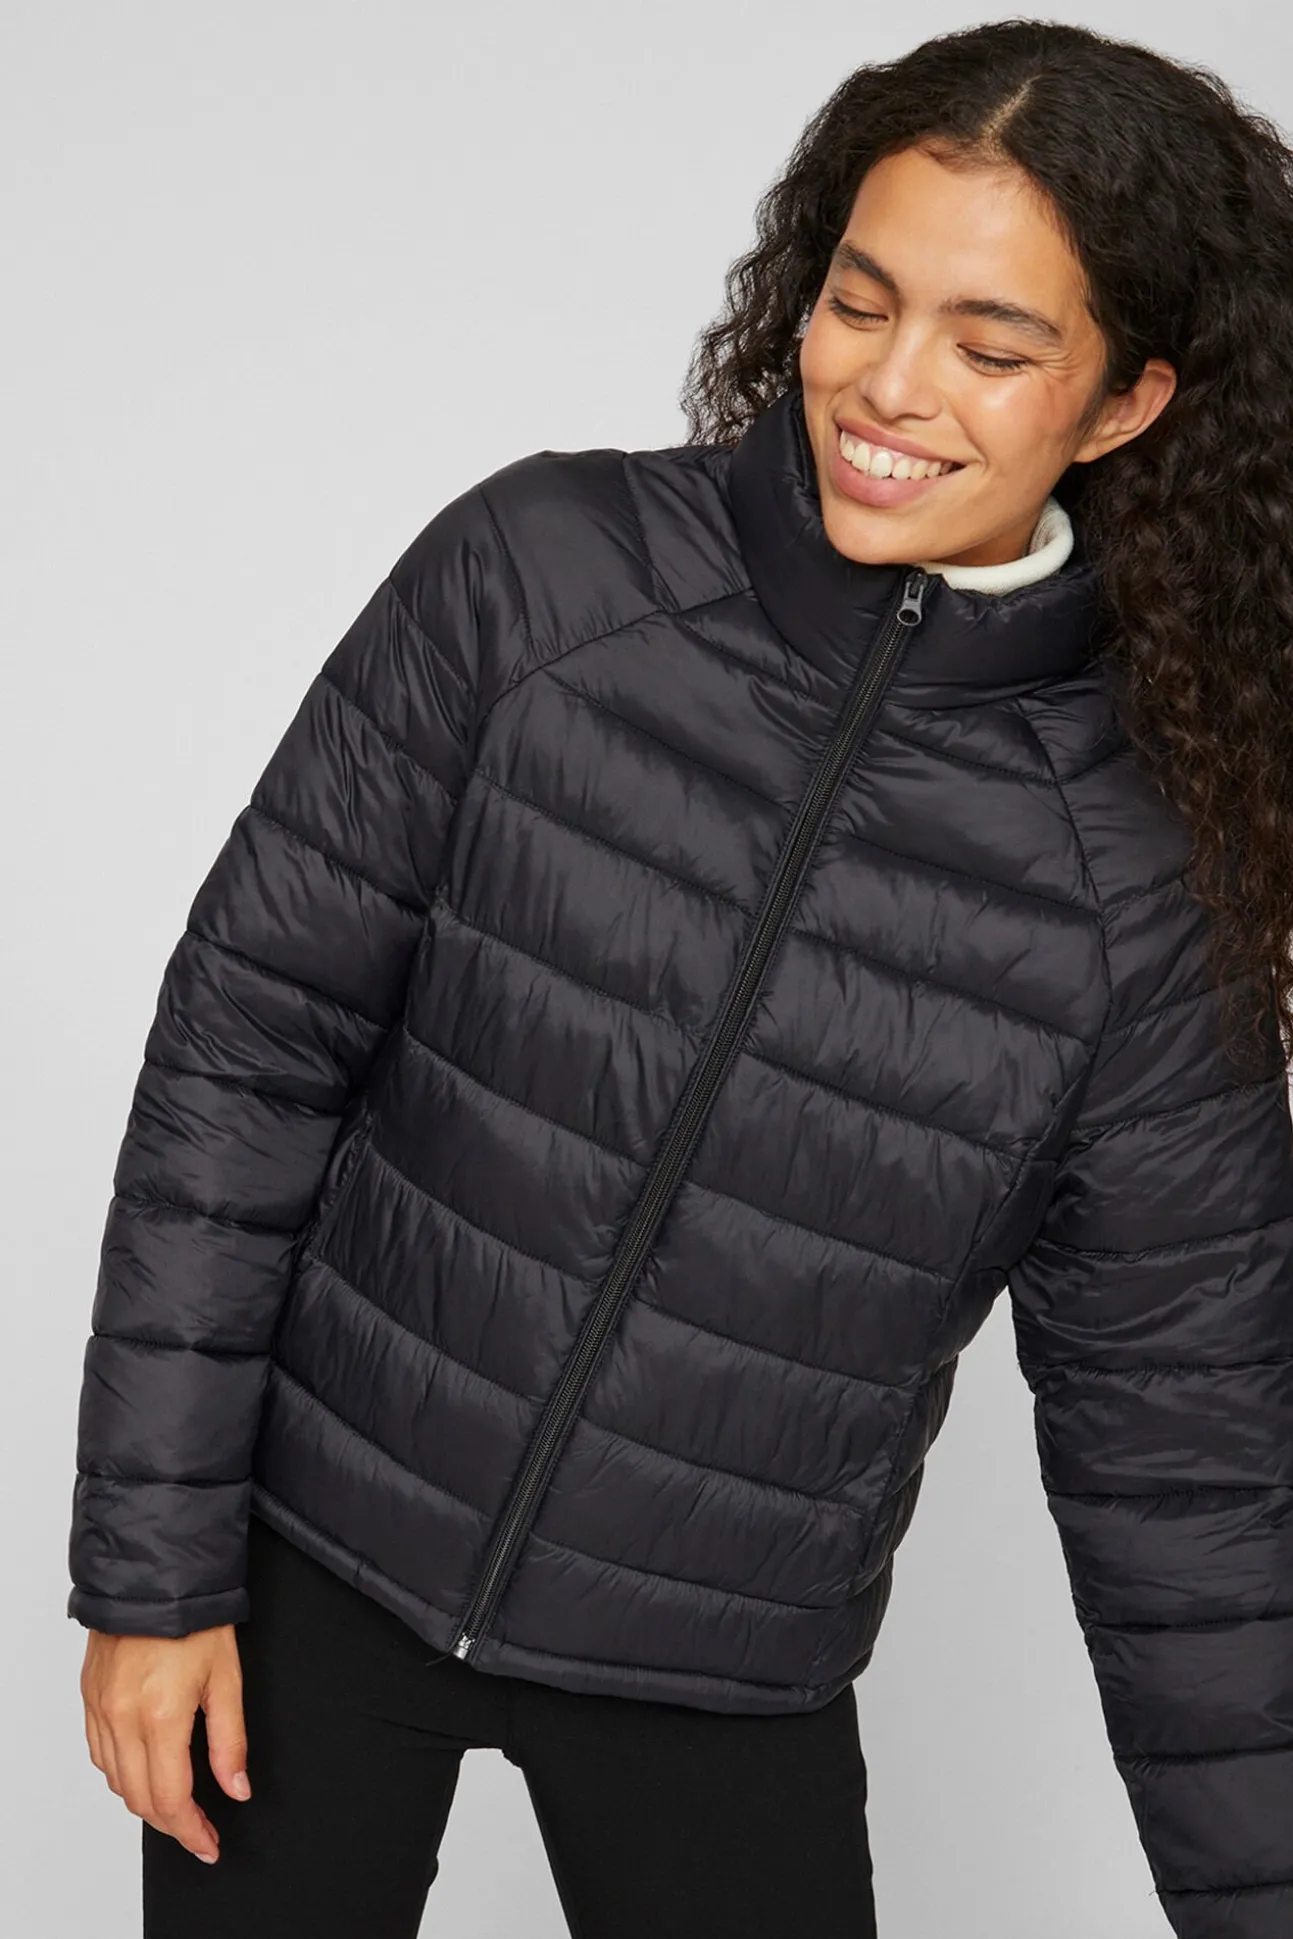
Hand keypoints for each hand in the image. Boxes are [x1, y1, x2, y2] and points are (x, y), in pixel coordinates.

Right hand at [80, 1624, 250, 1862]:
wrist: (153, 1575)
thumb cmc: (194, 1618)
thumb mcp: (227, 1678)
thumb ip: (230, 1741)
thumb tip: (236, 1787)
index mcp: (161, 1717)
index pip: (171, 1799)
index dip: (192, 1831)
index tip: (208, 1844)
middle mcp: (123, 1718)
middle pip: (140, 1800)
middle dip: (171, 1824)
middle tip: (198, 1830)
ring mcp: (100, 1709)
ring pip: (115, 1781)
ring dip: (144, 1801)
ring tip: (175, 1805)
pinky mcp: (89, 1698)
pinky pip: (99, 1754)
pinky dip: (121, 1773)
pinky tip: (142, 1770)